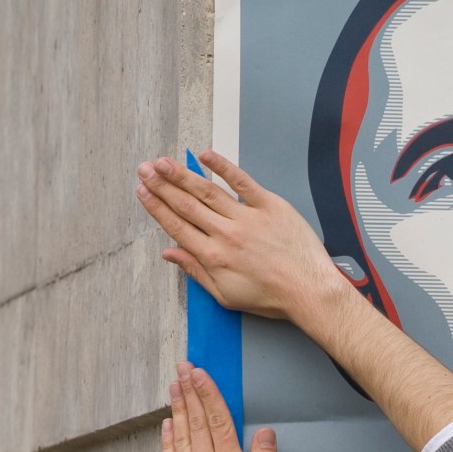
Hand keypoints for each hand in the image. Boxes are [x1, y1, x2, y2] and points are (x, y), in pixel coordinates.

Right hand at [134, 152, 349, 326]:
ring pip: (207, 191)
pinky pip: (242, 182)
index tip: (142, 192)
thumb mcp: (226, 295)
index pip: (176, 226)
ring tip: (162, 162)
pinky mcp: (270, 207)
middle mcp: (226, 234)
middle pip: (186, 205)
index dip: (156, 207)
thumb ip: (195, 271)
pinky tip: (205, 155)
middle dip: (161, 186)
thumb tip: (169, 253)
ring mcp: (248, 218)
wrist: (310, 291)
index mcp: (213, 256)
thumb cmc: (273, 297)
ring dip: (182, 175)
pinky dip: (223, 167)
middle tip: (143, 170)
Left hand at [162, 363, 285, 451]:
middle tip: (182, 368)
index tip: (200, 372)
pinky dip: (167, 438)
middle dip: (189, 392)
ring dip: (177, 408)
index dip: (209, 394)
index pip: (218, 421)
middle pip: (196, 422)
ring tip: (174, 386)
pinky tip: (167, 425)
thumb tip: (265, 433)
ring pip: (180, 436)